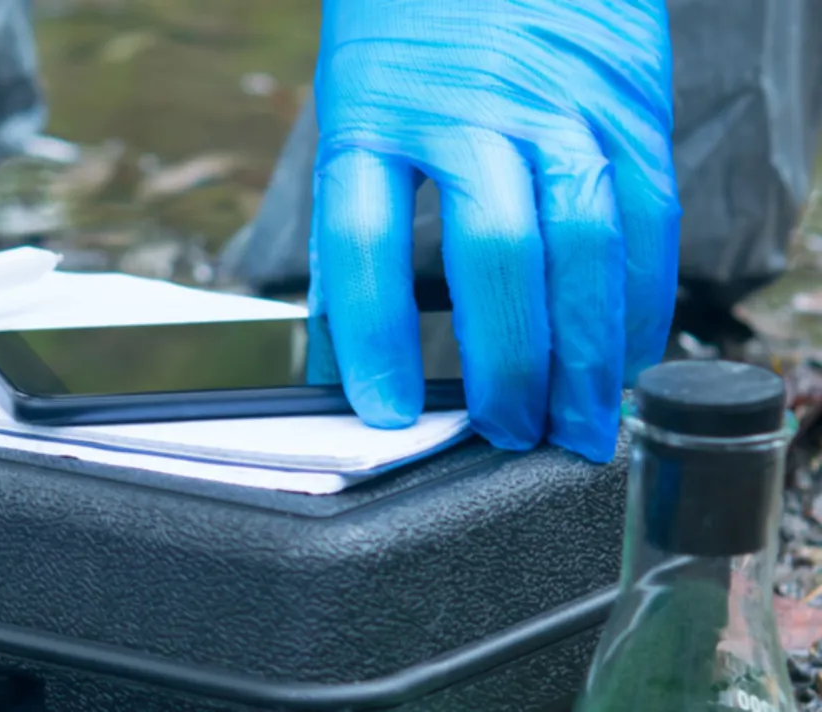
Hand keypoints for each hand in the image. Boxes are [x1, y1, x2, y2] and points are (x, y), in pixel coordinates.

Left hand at [307, 0, 679, 461]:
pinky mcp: (630, 101)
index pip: (364, 242)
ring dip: (589, 351)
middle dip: (511, 363)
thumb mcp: (354, 102)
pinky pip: (649, 215)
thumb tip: (345, 347)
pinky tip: (626, 350)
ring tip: (577, 421)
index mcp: (374, 113)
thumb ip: (358, 213)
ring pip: (588, 243)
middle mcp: (469, 111)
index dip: (373, 340)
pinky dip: (643, 296)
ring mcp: (560, 104)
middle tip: (511, 434)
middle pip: (496, 254)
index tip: (384, 413)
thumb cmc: (415, 24)